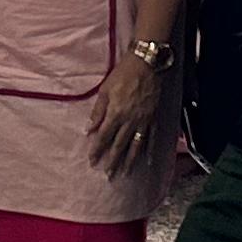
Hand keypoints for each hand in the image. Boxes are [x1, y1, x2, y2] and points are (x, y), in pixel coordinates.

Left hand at [86, 53, 163, 174]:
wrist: (147, 65)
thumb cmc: (124, 74)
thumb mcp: (105, 90)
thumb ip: (97, 111)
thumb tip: (88, 130)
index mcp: (115, 114)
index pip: (104, 137)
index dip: (97, 150)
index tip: (92, 161)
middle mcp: (129, 121)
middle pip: (119, 145)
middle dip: (113, 162)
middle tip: (109, 176)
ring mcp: (143, 121)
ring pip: (136, 146)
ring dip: (129, 161)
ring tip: (125, 174)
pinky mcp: (153, 118)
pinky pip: (151, 138)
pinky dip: (149, 151)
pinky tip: (146, 161)